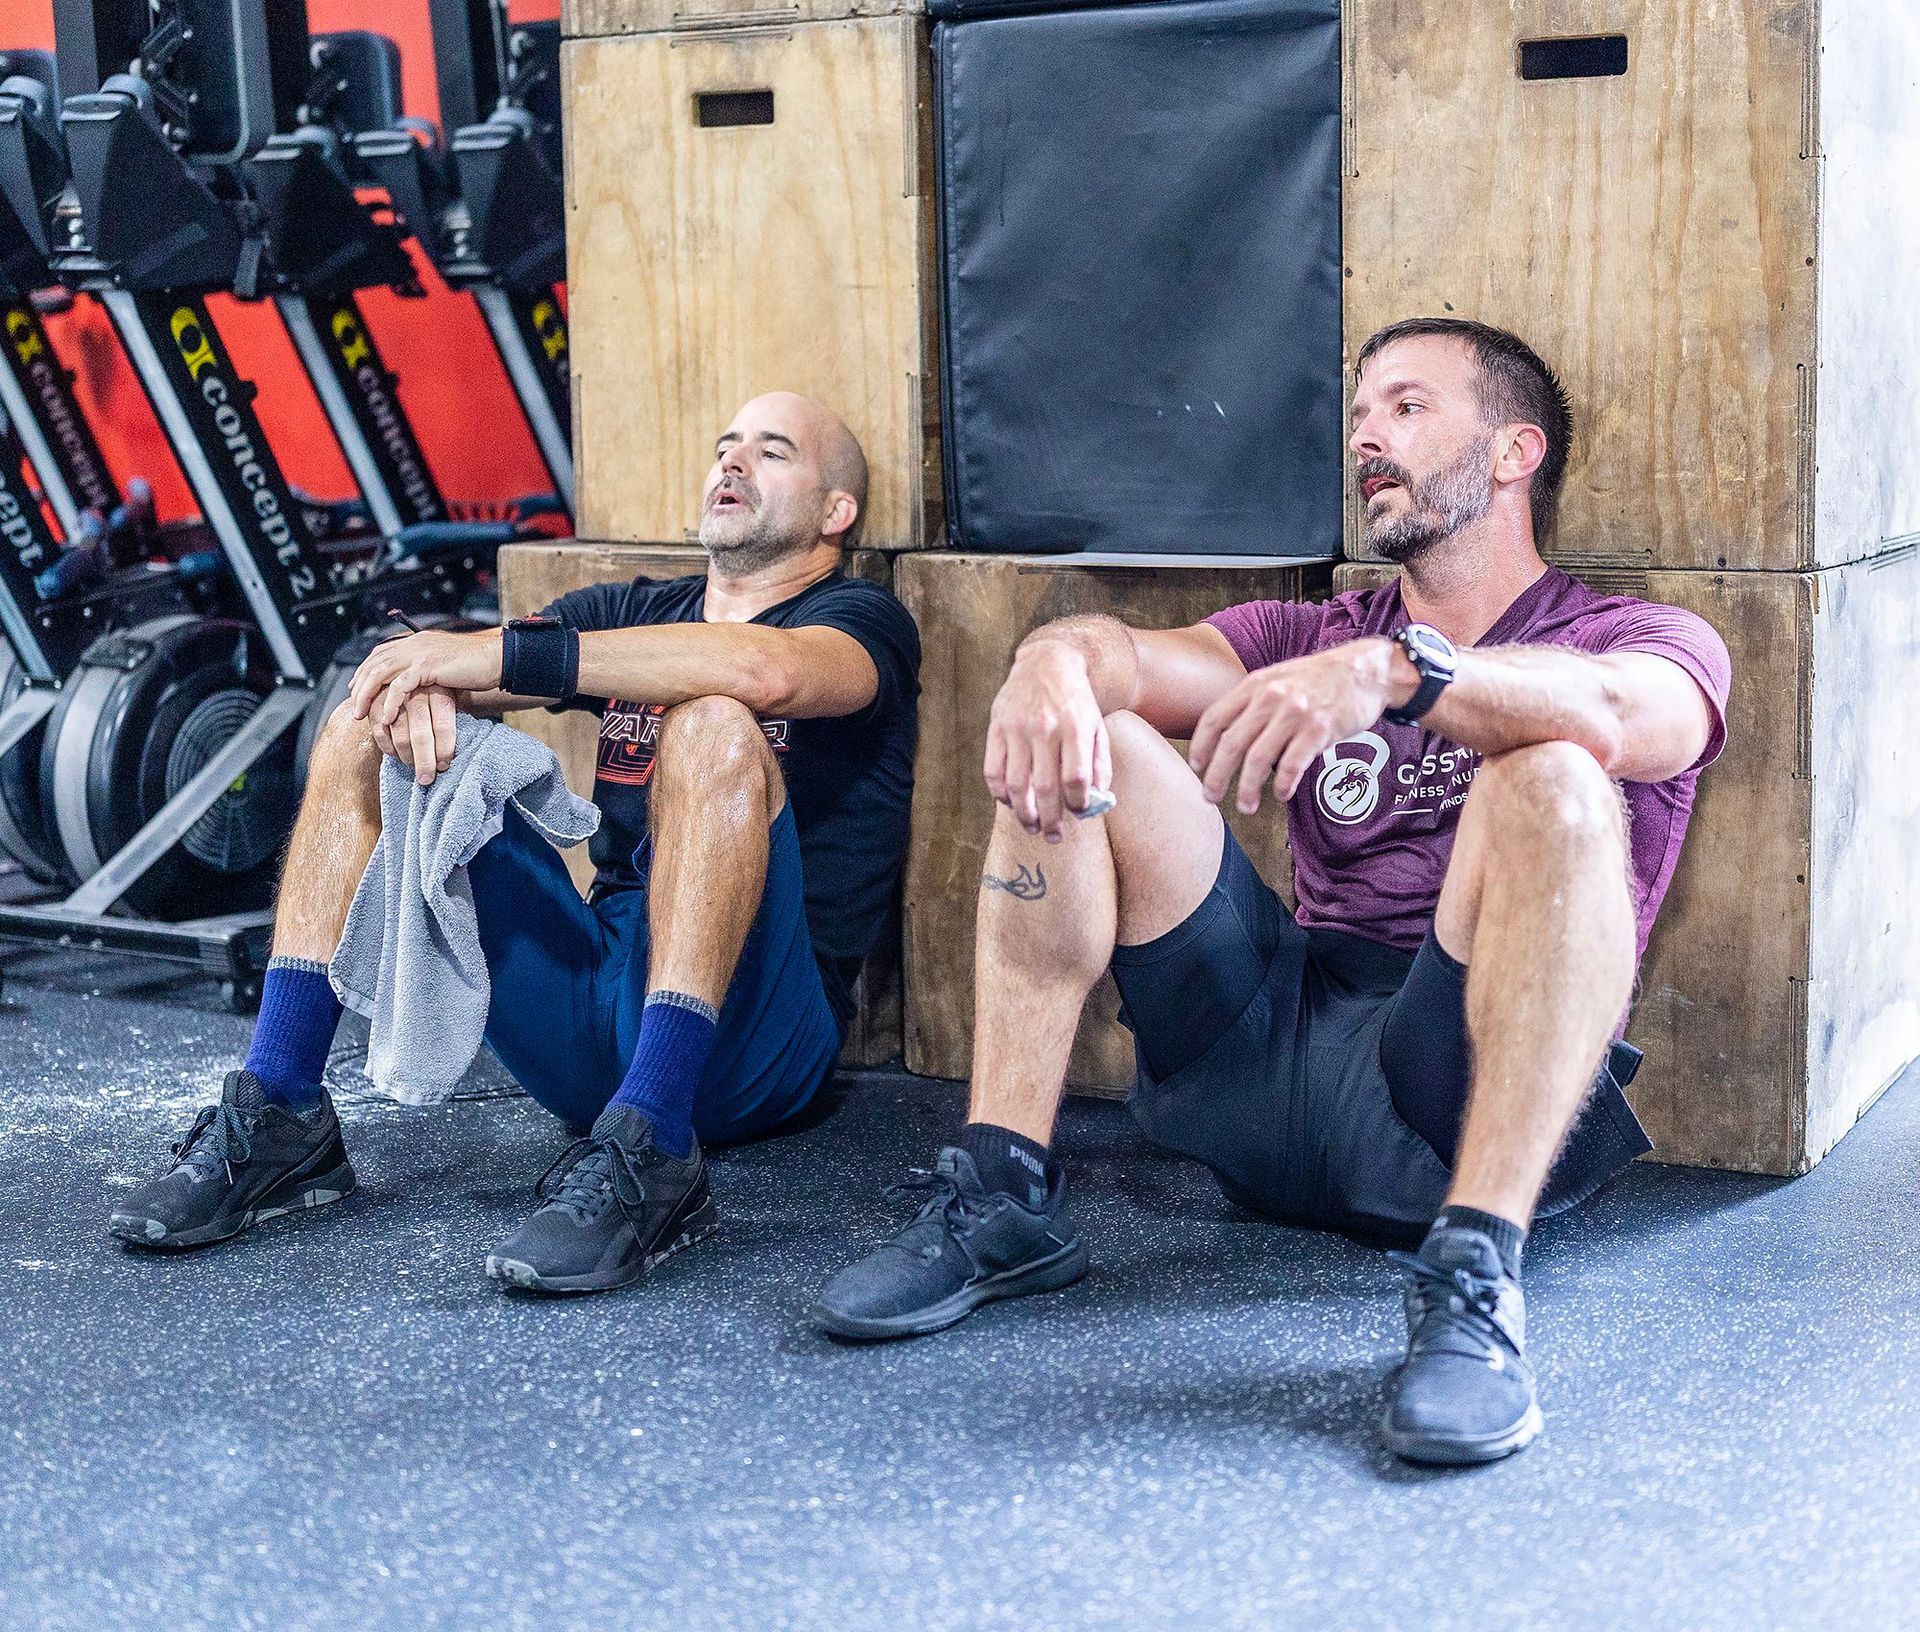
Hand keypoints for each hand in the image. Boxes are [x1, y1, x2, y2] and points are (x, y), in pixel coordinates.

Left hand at [348, 628, 502, 733]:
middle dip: (360, 685)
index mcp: (416, 641)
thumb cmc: (476, 667)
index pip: (380, 653)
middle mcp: (414, 643)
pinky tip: (387, 716)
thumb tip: (415, 688)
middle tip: (354, 707)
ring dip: (367, 694)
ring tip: (362, 714)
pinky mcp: (428, 665)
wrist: (496, 661)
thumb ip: (426, 671)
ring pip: (381, 672)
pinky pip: (401, 685)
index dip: (365, 671)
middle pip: (375, 662)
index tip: (356, 689)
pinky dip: (390, 701)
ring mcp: (420, 652)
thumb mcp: (444, 666)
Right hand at [371, 682, 460, 785]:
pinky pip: (379, 728)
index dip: (444, 749)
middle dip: (424, 761)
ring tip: (413, 768)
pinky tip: (395, 755)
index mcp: (441, 690)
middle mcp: (418, 690)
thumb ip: (453, 720)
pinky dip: (387, 745)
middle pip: (421, 734)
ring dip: (406, 756)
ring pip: (399, 733)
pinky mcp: (376, 697)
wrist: (419, 669)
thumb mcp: (456, 698)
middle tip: (426, 780)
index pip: (444, 726)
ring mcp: (395, 692)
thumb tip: (453, 756)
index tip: (444, 766)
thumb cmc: (443, 691)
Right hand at [983, 642, 1113, 841]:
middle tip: (1053, 837)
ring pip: (1016, 786)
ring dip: (1024, 814)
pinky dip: (1000, 795)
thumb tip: (1098, 801)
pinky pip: (993, 772)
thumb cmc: (1076, 701)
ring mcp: (1016, 729)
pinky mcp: (996, 728)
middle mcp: (1044, 728)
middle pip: (1045, 788)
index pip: (1075, 779)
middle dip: (1050, 820)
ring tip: (1032, 827)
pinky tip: (1011, 803)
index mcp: (1074, 727)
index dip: (1077, 804)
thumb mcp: (1098, 726)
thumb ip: (1100, 763)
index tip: (1078, 813)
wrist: (1046, 663)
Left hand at [1186, 639, 1404, 813]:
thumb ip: (1252, 702)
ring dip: (1247, 789)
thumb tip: (1227, 737)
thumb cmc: (1320, 679)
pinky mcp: (1320, 729)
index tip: (1196, 768)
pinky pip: (1292, 765)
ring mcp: (1295, 713)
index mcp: (1255, 685)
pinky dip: (1283, 785)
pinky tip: (1281, 795)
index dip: (1200, 747)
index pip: (1214, 719)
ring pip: (1257, 759)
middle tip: (1211, 797)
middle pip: (1231, 744)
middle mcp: (1271, 698)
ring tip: (1245, 806)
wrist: (1366, 671)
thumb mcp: (1278, 678)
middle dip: (1216, 776)